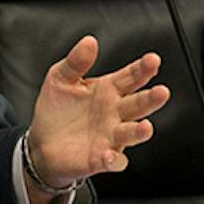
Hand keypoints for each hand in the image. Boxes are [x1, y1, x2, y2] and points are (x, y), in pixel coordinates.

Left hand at [25, 43, 168, 194]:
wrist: (42, 142)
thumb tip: (89, 42)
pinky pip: (113, 161)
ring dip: (139, 131)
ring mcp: (110, 136)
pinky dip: (114, 159)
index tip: (152, 60)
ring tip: (144, 126)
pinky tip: (110, 155)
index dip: (143, 69)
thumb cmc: (57, 110)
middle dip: (151, 99)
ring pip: (131, 133)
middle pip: (139, 104)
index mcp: (108, 90)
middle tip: (161, 92)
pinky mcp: (101, 159)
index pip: (131, 77)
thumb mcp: (60, 78)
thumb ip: (76, 61)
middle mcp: (115, 113)